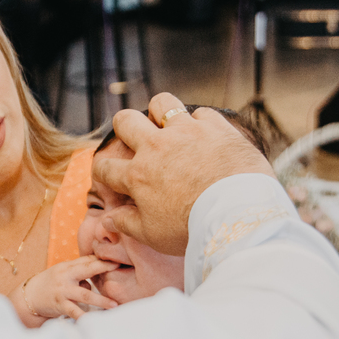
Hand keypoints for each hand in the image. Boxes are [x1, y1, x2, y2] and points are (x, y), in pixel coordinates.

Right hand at [12, 256, 119, 326]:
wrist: (29, 297)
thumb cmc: (51, 284)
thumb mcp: (63, 272)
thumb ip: (80, 270)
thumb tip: (101, 268)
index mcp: (67, 267)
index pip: (87, 260)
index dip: (102, 260)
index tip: (118, 259)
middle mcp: (65, 277)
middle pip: (86, 270)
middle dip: (102, 268)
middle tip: (118, 268)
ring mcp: (63, 292)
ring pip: (85, 294)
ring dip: (101, 300)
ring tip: (114, 305)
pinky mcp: (60, 305)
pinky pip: (75, 312)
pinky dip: (84, 317)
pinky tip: (94, 321)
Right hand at [94, 94, 274, 255]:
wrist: (236, 212)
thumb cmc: (192, 228)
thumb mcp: (153, 235)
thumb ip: (127, 224)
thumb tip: (109, 219)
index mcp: (137, 175)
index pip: (105, 167)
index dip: (102, 172)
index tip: (109, 177)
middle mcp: (156, 147)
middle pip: (125, 121)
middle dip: (124, 127)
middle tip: (135, 139)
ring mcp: (186, 132)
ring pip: (161, 103)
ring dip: (160, 112)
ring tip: (168, 125)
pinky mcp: (214, 126)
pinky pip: (201, 113)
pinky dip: (202, 123)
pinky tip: (206, 136)